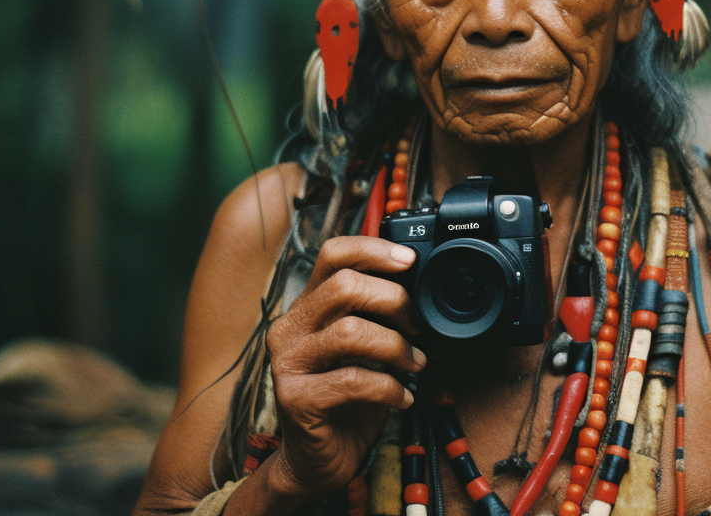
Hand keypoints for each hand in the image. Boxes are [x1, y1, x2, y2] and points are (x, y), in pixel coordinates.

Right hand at [264, 236, 425, 498]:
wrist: (317, 460)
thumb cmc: (346, 400)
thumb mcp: (363, 349)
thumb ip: (377, 316)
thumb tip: (423, 289)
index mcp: (307, 307)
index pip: (332, 255)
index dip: (373, 250)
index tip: (410, 261)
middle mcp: (290, 328)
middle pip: (344, 285)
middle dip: (394, 301)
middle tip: (418, 327)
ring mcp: (288, 363)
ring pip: (350, 331)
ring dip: (396, 346)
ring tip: (415, 364)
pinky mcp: (295, 398)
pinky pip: (353, 380)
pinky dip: (389, 387)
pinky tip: (402, 397)